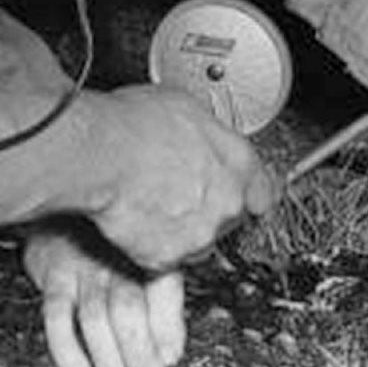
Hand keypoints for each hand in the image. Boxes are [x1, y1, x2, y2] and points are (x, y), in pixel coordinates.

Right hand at [24, 226, 183, 366]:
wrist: (68, 204)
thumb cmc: (114, 242)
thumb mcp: (144, 258)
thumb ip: (161, 304)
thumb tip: (171, 354)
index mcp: (147, 252)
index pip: (164, 290)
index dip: (170, 328)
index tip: (172, 362)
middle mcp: (117, 258)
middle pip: (130, 312)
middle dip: (143, 359)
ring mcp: (84, 267)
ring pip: (98, 320)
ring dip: (112, 366)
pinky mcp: (54, 275)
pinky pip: (57, 315)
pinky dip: (67, 349)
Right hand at [83, 83, 277, 270]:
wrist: (101, 154)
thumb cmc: (136, 124)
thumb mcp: (187, 108)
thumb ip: (209, 134)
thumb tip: (202, 136)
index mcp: (239, 161)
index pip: (265, 190)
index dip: (251, 192)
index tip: (245, 194)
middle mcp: (227, 202)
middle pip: (230, 216)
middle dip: (209, 207)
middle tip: (178, 190)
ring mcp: (199, 234)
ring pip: (199, 240)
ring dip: (182, 228)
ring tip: (152, 203)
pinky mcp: (166, 258)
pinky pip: (164, 256)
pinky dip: (151, 244)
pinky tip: (136, 219)